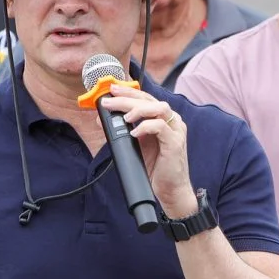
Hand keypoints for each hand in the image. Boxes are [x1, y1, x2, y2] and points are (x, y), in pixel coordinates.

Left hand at [99, 84, 197, 217]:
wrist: (170, 190)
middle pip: (150, 100)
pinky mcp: (175, 142)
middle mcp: (171, 120)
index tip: (111, 89)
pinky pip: (160, 127)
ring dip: (138, 110)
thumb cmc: (155, 167)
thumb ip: (122, 131)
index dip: (128, 92)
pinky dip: (145, 127)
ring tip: (124, 118)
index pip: (145, 98)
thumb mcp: (135, 145)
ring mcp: (176, 130)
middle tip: (109, 101)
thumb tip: (102, 119)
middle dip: (127, 98)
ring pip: (158, 108)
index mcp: (162, 118)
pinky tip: (134, 133)